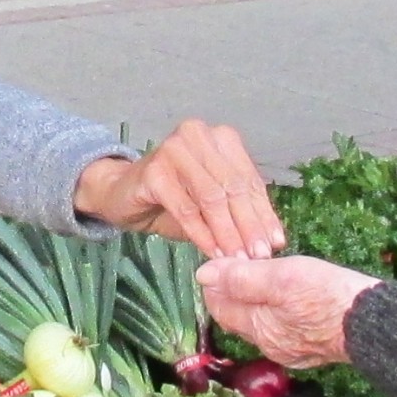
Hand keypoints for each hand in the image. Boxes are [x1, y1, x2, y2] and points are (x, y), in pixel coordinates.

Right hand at [79, 119, 287, 259]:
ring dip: (227, 233)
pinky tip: (212, 253)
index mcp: (221, 139)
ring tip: (237, 260)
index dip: (264, 213)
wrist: (121, 193)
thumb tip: (273, 241)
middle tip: (258, 257)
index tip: (275, 244)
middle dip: (248, 226)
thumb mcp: (212, 205)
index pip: (249, 179)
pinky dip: (202, 234)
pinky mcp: (154, 170)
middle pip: (233, 187)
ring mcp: (175, 149)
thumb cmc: (172, 198)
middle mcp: (199, 135)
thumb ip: (240, 214)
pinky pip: (186, 208)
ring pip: (211, 198)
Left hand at [199, 255, 374, 367]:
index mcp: (258, 329)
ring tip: (266, 279)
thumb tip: (203, 274)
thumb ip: (240, 277)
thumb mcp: (280, 277)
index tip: (219, 263)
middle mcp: (270, 346)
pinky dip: (280, 313)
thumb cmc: (325, 295)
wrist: (372, 323)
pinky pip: (286, 330)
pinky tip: (291, 300)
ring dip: (259, 303)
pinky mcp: (314, 349)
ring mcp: (293, 351)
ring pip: (264, 324)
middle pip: (240, 318)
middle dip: (235, 294)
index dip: (215, 284)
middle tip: (241, 266)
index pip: (220, 308)